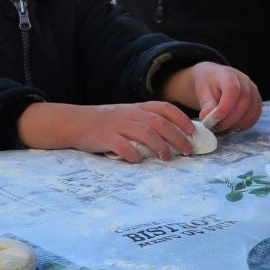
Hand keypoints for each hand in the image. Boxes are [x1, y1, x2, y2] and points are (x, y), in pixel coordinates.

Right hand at [26, 101, 196, 162]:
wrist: (77, 122)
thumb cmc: (108, 122)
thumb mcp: (129, 115)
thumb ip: (147, 121)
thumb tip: (174, 136)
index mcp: (138, 108)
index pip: (164, 108)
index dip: (180, 118)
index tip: (192, 131)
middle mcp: (130, 114)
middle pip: (159, 122)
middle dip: (176, 136)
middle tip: (188, 150)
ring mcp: (118, 125)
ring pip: (144, 132)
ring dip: (159, 146)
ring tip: (168, 158)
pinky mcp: (105, 137)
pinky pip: (121, 145)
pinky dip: (132, 153)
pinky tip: (138, 161)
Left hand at [160, 61, 261, 131]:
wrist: (212, 77)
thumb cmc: (204, 82)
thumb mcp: (200, 90)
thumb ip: (206, 103)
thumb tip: (209, 118)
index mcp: (229, 75)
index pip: (233, 91)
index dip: (225, 108)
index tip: (214, 120)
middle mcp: (245, 81)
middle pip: (243, 104)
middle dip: (228, 120)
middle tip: (213, 129)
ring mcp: (253, 91)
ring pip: (250, 112)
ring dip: (236, 124)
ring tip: (220, 128)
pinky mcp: (256, 101)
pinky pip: (254, 116)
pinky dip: (243, 125)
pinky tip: (230, 127)